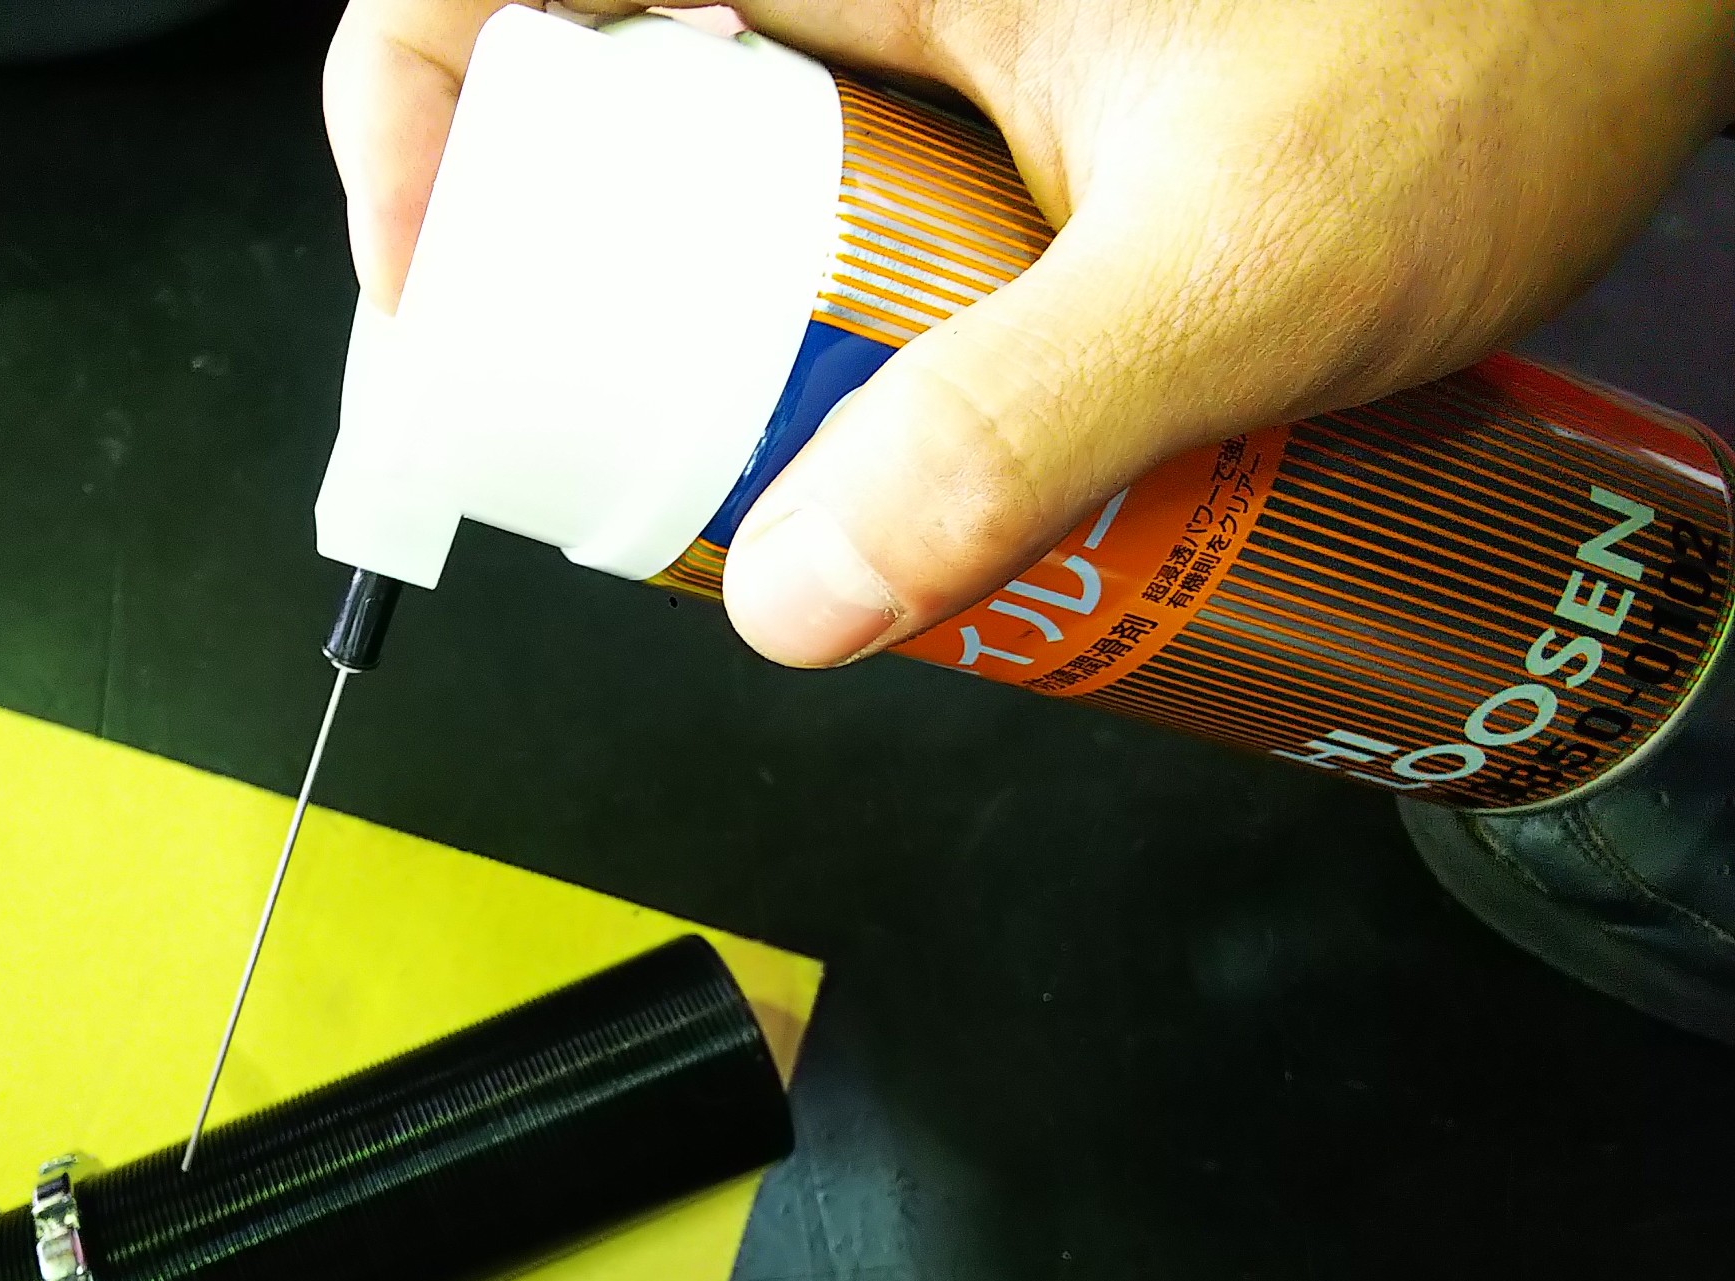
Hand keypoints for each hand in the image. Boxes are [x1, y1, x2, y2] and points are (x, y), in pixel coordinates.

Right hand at [325, 0, 1734, 664]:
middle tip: (620, 451)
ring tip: (779, 474)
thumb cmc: (1507, 24)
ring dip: (711, 340)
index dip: (404, 124)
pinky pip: (829, 218)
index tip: (427, 297)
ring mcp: (928, 30)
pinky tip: (909, 439)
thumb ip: (1016, 427)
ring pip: (714, 184)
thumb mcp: (1241, 262)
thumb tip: (801, 592)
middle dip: (568, 293)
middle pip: (590, 108)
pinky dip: (826, 338)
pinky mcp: (988, 99)